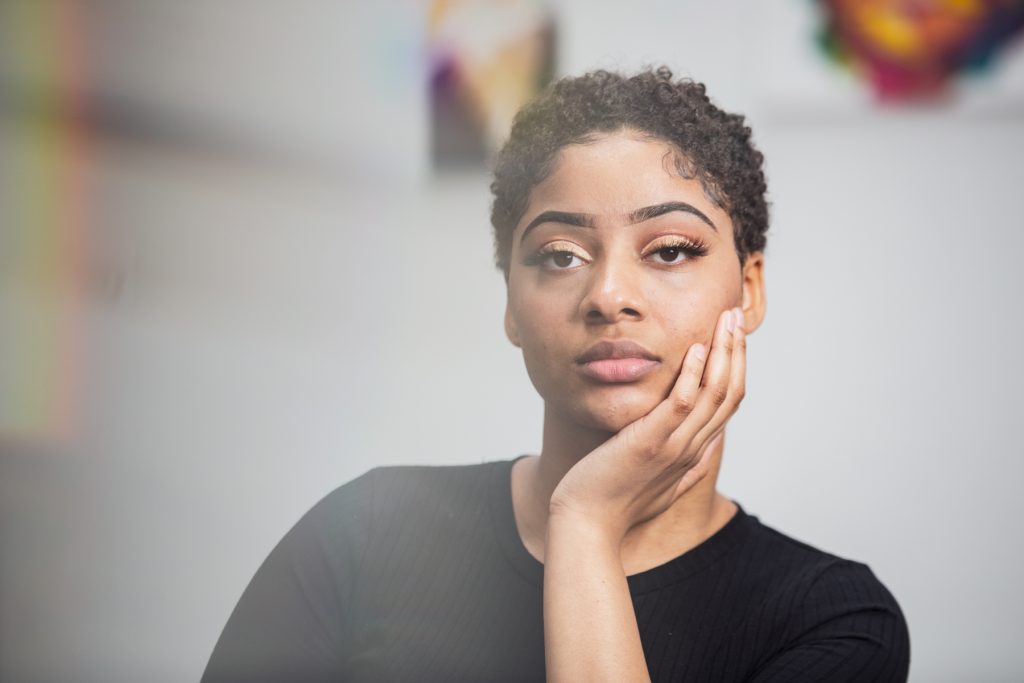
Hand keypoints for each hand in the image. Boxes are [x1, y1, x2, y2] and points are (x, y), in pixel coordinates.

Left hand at [548, 306, 746, 541]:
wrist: (588, 525)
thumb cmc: (617, 505)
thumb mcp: (662, 483)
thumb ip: (688, 465)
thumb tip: (709, 449)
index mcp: (694, 453)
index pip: (728, 403)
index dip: (736, 366)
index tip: (734, 335)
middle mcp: (691, 448)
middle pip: (729, 392)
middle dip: (736, 350)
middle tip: (735, 315)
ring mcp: (674, 446)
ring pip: (713, 394)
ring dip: (723, 352)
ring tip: (724, 319)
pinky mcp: (649, 443)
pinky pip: (679, 404)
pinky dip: (692, 375)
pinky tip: (695, 349)